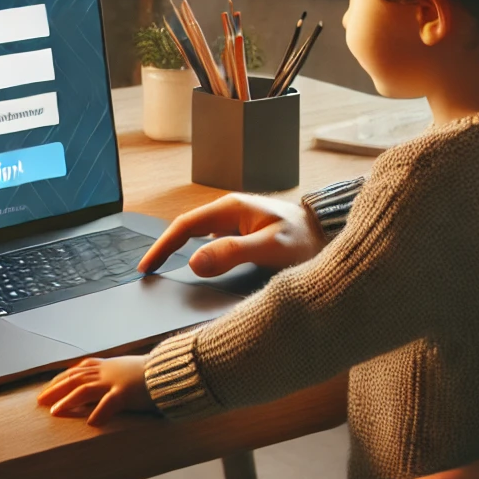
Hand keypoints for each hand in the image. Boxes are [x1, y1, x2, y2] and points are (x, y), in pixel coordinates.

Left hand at [36, 356, 155, 425]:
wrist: (168, 370)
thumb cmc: (148, 374)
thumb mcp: (125, 369)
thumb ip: (110, 374)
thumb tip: (98, 383)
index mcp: (105, 366)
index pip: (76, 371)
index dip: (60, 379)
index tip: (47, 388)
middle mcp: (106, 372)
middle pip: (74, 379)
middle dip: (55, 390)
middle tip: (40, 402)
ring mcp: (115, 382)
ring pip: (85, 390)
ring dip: (68, 401)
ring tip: (55, 412)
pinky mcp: (126, 393)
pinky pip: (109, 403)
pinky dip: (99, 413)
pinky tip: (90, 424)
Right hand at [138, 193, 325, 276]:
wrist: (332, 235)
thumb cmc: (307, 241)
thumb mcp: (270, 248)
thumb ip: (232, 254)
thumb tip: (194, 262)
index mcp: (231, 208)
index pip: (184, 225)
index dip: (162, 246)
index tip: (146, 266)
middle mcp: (230, 212)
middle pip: (187, 229)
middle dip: (165, 248)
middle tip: (148, 270)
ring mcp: (237, 222)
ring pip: (199, 236)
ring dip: (180, 251)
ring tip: (163, 269)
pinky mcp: (244, 234)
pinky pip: (213, 244)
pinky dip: (198, 255)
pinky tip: (197, 269)